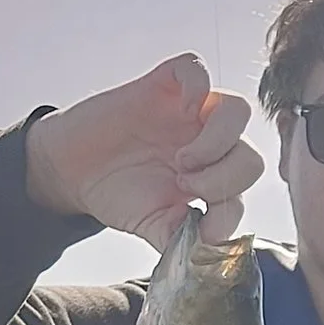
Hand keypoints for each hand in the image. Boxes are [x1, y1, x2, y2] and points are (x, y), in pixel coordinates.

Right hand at [24, 54, 263, 248]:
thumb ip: (181, 239)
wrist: (72, 169)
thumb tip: (208, 255)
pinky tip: (180, 110)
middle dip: (224, 178)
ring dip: (217, 142)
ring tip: (182, 161)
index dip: (230, 211)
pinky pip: (195, 69)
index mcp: (214, 176)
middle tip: (184, 186)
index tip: (199, 224)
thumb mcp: (152, 225)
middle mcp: (210, 144)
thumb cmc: (118, 194)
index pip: (246, 194)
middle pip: (251, 154)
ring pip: (237, 111)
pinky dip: (197, 87)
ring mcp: (190, 112)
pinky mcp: (164, 85)